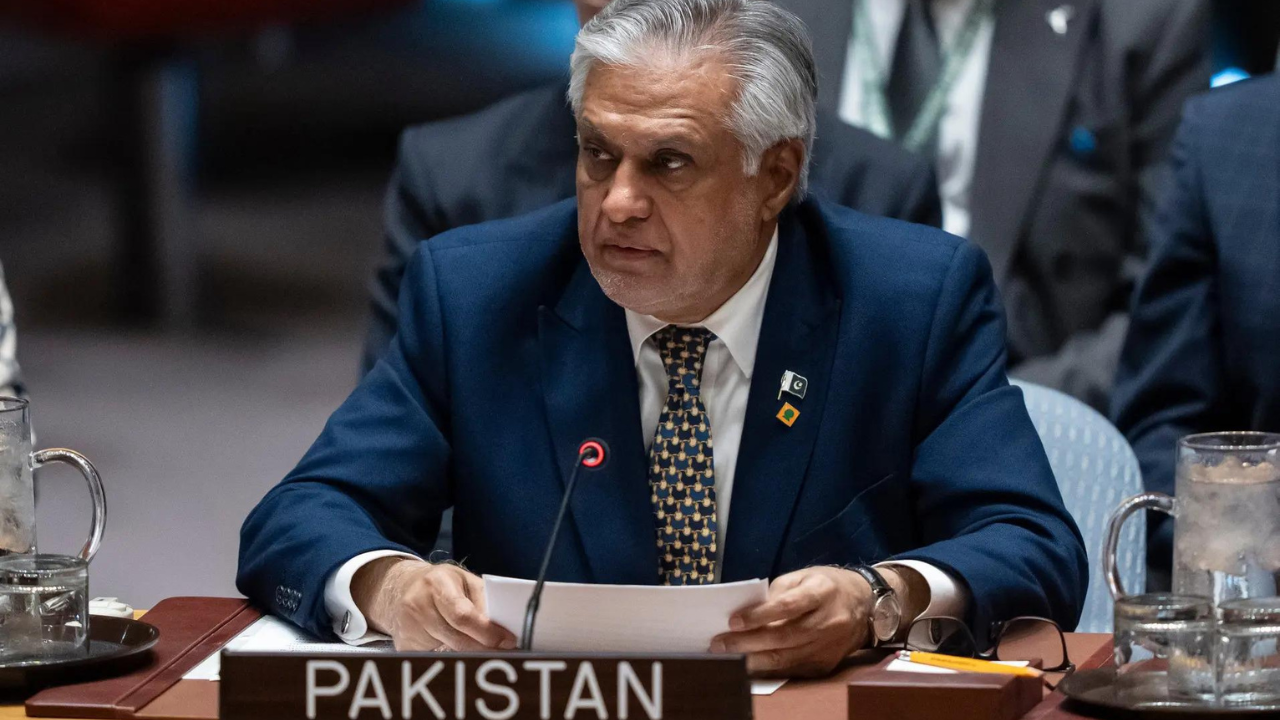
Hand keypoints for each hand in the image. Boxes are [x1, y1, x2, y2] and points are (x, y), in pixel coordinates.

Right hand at [354, 558, 516, 651]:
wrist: (403, 588)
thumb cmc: (443, 584)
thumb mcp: (465, 580)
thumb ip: (484, 600)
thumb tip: (504, 627)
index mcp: (437, 583)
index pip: (463, 615)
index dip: (487, 631)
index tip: (507, 641)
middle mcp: (418, 605)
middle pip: (457, 639)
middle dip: (485, 648)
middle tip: (505, 653)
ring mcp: (407, 627)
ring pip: (449, 652)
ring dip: (472, 655)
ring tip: (488, 653)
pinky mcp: (404, 645)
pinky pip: (436, 658)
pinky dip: (453, 659)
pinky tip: (462, 653)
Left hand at [710, 567, 874, 676]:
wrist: (865, 606)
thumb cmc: (827, 586)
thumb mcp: (804, 576)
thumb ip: (778, 592)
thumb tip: (748, 611)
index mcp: (823, 592)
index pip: (788, 606)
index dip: (759, 615)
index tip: (733, 621)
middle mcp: (829, 621)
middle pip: (783, 636)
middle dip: (746, 642)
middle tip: (719, 644)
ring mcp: (829, 646)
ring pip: (786, 658)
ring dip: (752, 659)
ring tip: (726, 657)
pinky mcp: (826, 664)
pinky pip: (792, 670)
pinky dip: (767, 669)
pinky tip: (748, 666)